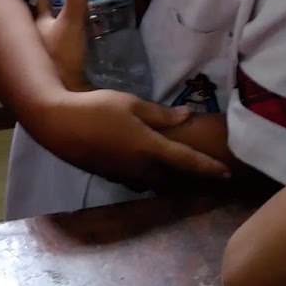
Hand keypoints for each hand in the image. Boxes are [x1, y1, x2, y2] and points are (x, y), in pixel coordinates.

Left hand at [35, 0, 92, 90]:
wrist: (63, 97)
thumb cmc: (62, 57)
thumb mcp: (72, 22)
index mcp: (37, 22)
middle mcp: (38, 35)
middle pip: (52, 14)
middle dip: (64, 5)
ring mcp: (48, 51)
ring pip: (59, 30)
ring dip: (70, 23)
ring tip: (93, 12)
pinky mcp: (59, 65)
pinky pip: (68, 45)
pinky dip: (77, 39)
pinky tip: (92, 38)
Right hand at [38, 87, 230, 191]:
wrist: (58, 125)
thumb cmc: (97, 108)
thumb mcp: (131, 103)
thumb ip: (160, 114)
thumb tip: (188, 116)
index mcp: (150, 147)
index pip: (187, 161)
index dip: (209, 168)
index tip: (227, 174)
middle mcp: (141, 167)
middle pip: (174, 178)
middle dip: (190, 177)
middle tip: (205, 171)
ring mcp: (125, 175)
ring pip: (155, 181)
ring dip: (169, 178)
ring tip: (180, 170)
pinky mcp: (112, 177)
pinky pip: (138, 180)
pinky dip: (150, 176)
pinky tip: (148, 164)